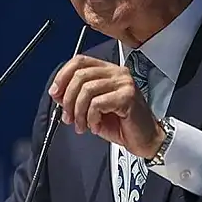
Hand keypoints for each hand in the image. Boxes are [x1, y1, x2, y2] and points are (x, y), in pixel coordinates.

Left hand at [48, 55, 164, 158]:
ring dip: (79, 112)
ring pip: (87, 90)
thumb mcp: (93, 109)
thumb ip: (78, 98)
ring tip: (82, 126)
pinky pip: (97, 103)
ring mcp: (124, 83)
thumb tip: (59, 94)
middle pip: (81, 75)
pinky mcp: (127, 97)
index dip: (63, 76)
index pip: (80, 61)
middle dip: (69, 99)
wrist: (145, 140)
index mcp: (109, 71)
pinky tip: (96, 126)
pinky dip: (91, 118)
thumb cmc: (122, 125)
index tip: (56, 93)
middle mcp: (117, 73)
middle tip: (68, 117)